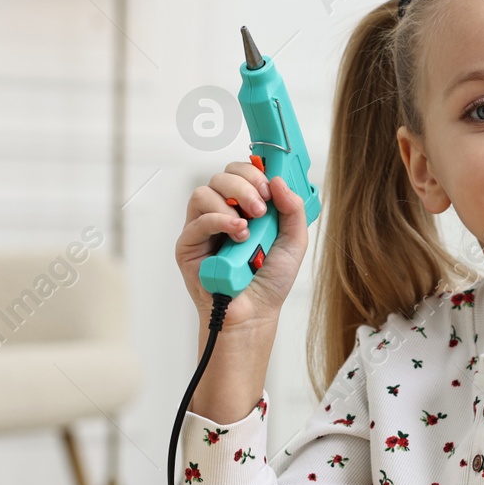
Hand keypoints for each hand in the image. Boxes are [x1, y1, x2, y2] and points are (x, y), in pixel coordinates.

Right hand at [176, 160, 310, 331]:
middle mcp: (222, 213)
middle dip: (245, 184)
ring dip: (230, 202)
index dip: (254, 172)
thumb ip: (292, 209)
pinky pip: (198, 220)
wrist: (254, 312)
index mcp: (245, 208)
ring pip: (205, 192)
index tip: (269, 187)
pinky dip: (219, 220)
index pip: (242, 173)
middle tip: (261, 207)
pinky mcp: (189, 244)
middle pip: (222, 176)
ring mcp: (203, 228)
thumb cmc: (269, 280)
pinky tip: (237, 232)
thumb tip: (278, 181)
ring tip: (248, 227)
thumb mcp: (294, 242)